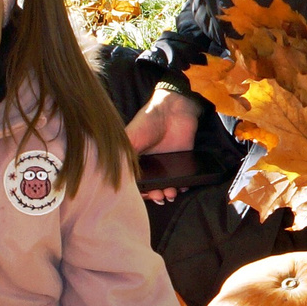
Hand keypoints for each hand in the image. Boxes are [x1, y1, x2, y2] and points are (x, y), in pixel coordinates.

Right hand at [127, 87, 202, 202]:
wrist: (173, 109)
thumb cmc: (148, 121)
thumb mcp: (130, 139)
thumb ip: (123, 157)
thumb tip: (121, 180)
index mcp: (137, 160)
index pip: (137, 182)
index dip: (141, 191)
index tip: (144, 195)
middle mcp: (152, 165)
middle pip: (154, 187)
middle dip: (156, 195)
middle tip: (159, 196)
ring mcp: (168, 164)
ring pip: (169, 185)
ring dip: (169, 193)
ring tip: (170, 193)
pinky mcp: (184, 161)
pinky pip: (185, 177)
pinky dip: (184, 185)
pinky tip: (182, 186)